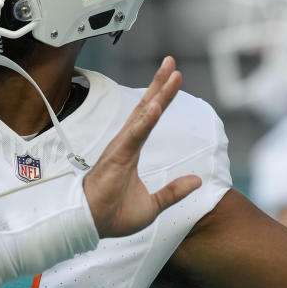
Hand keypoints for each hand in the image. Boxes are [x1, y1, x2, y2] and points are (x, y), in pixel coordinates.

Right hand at [83, 56, 201, 237]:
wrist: (89, 226)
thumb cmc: (112, 215)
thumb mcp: (152, 205)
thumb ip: (173, 192)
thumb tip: (197, 181)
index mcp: (131, 150)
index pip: (150, 117)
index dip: (162, 96)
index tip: (173, 77)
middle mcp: (126, 143)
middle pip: (146, 106)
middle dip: (159, 83)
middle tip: (171, 61)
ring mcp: (121, 148)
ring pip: (143, 114)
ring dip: (158, 93)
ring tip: (171, 74)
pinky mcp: (117, 157)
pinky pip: (134, 135)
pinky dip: (146, 120)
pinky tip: (157, 105)